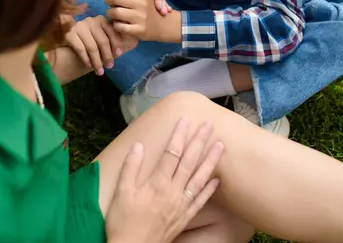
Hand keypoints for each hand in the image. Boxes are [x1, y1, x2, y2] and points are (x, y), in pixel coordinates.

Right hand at [64, 15, 137, 74]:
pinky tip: (89, 65)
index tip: (119, 54)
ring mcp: (80, 26)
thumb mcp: (106, 38)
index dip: (116, 43)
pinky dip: (85, 58)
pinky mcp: (70, 34)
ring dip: (96, 61)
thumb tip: (134, 40)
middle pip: (102, 40)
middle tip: (110, 66)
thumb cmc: (93, 41)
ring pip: (91, 46)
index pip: (112, 32)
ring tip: (100, 72)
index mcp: (102, 20)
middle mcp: (91, 21)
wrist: (73, 43)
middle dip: (107, 55)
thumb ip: (118, 38)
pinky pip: (80, 48)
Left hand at [105, 0, 160, 40]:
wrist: (162, 25)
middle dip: (109, 2)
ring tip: (115, 16)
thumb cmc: (148, 7)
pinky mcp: (139, 30)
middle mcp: (142, 3)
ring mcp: (141, 17)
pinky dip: (116, 26)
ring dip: (111, 15)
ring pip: (115, 12)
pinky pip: (119, 26)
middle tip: (111, 6)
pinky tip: (121, 25)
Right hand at [106, 118, 223, 242]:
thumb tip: (139, 145)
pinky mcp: (184, 217)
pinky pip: (200, 201)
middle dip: (199, 141)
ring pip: (199, 178)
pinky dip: (210, 189)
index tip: (186, 119)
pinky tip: (217, 179)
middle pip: (189, 161)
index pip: (172, 152)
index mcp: (157, 183)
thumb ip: (131, 167)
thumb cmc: (123, 222)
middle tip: (209, 125)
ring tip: (221, 145)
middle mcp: (173, 191)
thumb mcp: (121, 192)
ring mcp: (181, 204)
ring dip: (210, 160)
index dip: (179, 135)